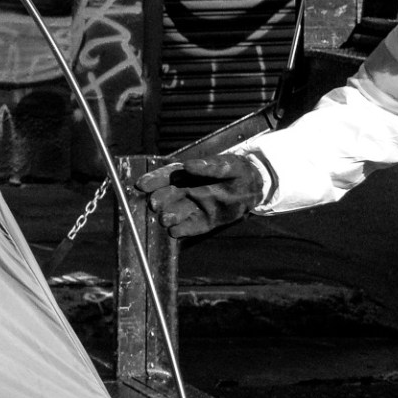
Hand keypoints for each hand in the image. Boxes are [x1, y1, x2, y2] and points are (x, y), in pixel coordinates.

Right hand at [133, 150, 267, 241]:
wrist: (256, 188)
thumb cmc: (239, 172)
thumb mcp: (229, 165)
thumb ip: (209, 167)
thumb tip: (189, 165)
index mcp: (189, 174)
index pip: (167, 176)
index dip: (153, 179)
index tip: (142, 184)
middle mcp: (187, 191)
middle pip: (167, 196)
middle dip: (159, 199)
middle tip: (154, 203)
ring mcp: (194, 207)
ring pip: (175, 213)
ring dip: (168, 216)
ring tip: (165, 218)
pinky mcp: (203, 222)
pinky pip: (189, 228)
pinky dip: (181, 230)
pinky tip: (175, 232)